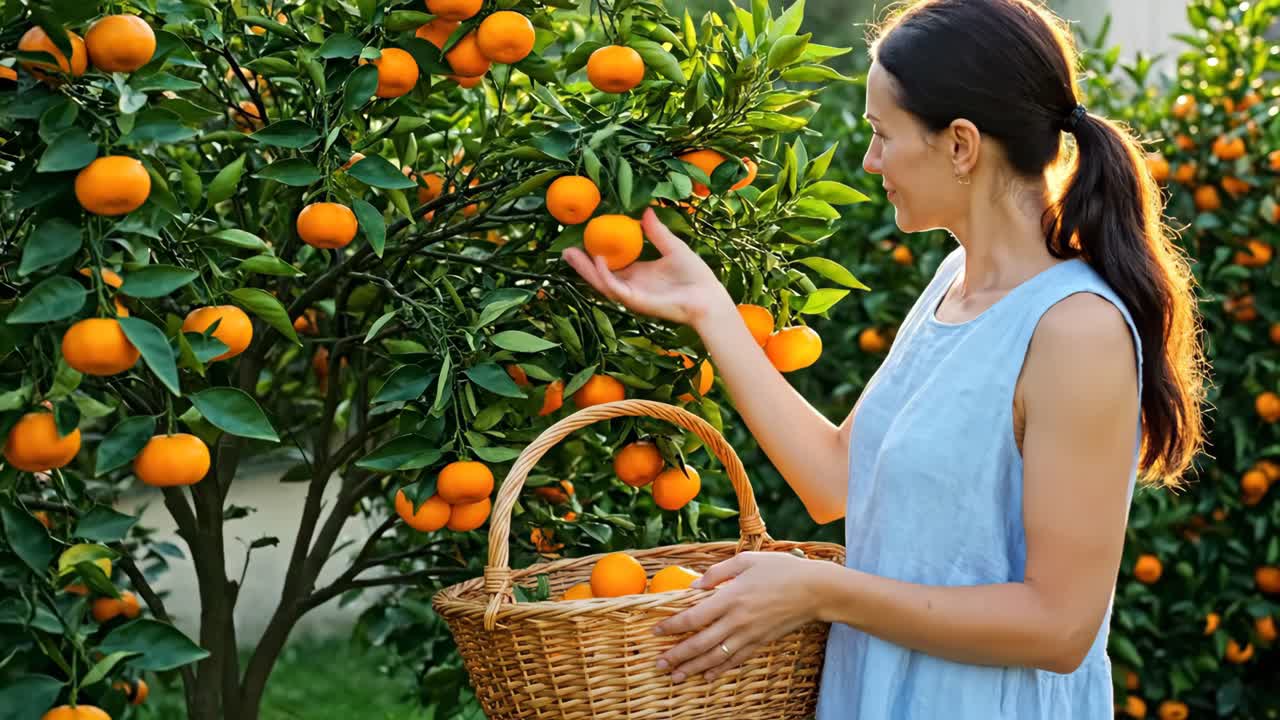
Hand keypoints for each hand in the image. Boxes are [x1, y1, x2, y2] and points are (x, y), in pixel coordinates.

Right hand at [561, 207, 731, 327]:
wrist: (708, 296)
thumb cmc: (695, 276)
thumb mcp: (673, 247)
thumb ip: (657, 232)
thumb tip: (645, 211)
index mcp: (639, 274)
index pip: (611, 265)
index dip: (595, 254)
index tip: (583, 239)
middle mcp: (632, 286)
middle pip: (600, 275)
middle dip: (582, 265)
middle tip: (565, 251)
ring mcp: (633, 295)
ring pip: (602, 284)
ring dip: (586, 270)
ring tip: (571, 255)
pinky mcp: (637, 302)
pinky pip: (616, 289)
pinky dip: (605, 275)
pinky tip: (598, 260)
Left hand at [651, 551, 828, 681]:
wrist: (815, 590)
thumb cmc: (781, 569)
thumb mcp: (747, 559)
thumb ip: (718, 572)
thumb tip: (694, 586)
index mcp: (731, 597)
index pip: (694, 617)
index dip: (672, 626)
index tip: (655, 631)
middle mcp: (737, 620)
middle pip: (700, 643)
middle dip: (677, 655)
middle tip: (658, 664)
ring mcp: (750, 634)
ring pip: (716, 657)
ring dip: (693, 668)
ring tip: (675, 676)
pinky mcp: (760, 642)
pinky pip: (736, 661)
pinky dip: (719, 670)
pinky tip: (705, 676)